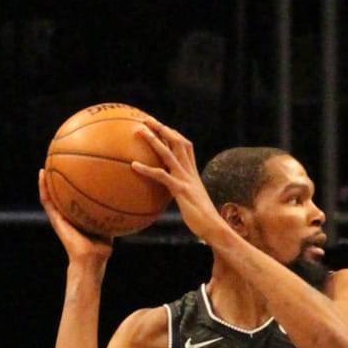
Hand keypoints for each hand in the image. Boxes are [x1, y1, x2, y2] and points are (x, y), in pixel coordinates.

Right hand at [38, 168, 112, 278]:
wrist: (90, 259)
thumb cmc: (101, 249)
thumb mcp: (110, 226)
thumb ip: (114, 215)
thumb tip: (127, 201)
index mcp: (79, 218)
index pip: (75, 199)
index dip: (74, 186)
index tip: (75, 171)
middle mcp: (68, 217)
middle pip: (62, 196)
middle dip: (60, 181)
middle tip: (59, 165)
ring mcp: (60, 218)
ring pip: (50, 197)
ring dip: (46, 182)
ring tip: (46, 166)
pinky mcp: (55, 219)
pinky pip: (47, 201)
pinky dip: (43, 188)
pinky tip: (43, 175)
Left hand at [128, 119, 221, 244]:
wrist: (214, 227)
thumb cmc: (203, 219)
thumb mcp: (192, 201)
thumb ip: (182, 193)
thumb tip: (172, 195)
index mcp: (193, 172)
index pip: (185, 146)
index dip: (174, 134)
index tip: (162, 126)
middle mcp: (190, 172)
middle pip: (177, 142)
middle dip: (162, 129)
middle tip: (147, 119)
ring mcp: (185, 179)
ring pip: (168, 153)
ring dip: (153, 140)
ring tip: (139, 131)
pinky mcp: (180, 190)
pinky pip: (161, 176)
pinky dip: (147, 169)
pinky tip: (133, 166)